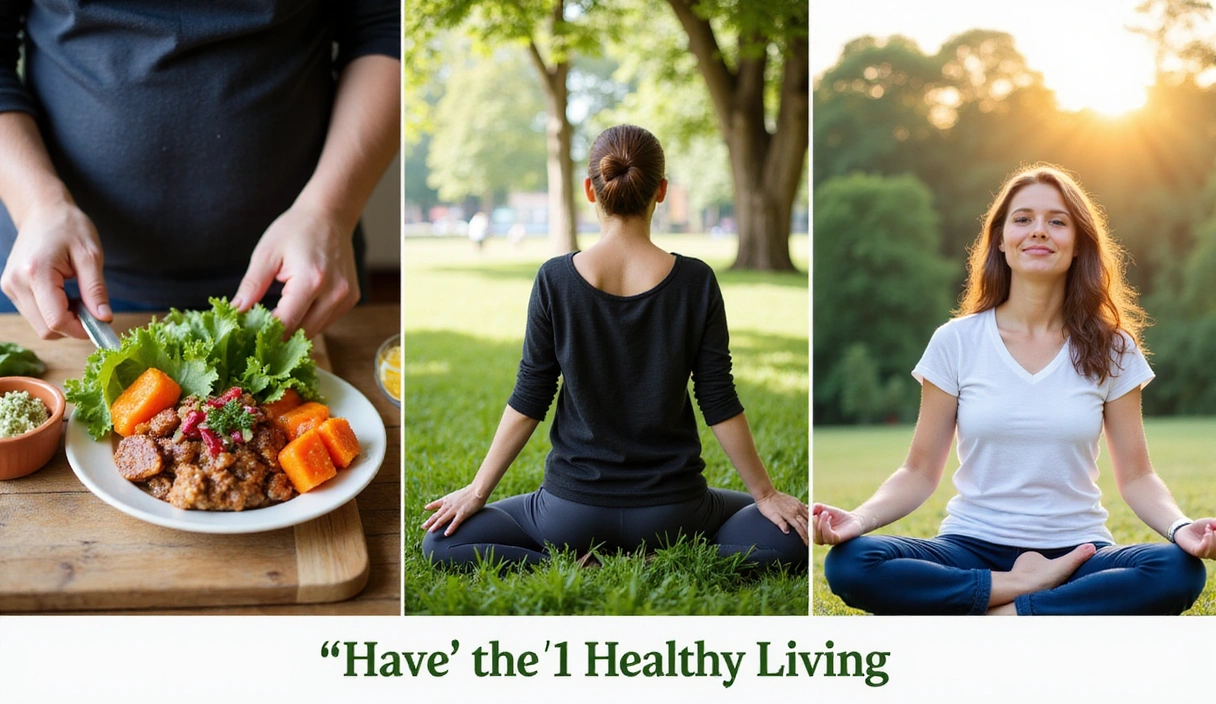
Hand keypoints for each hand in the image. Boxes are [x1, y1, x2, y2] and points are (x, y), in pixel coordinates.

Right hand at [0, 200, 108, 338]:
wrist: (42, 211)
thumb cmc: (69, 227)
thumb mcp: (91, 255)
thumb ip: (96, 290)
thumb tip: (104, 319)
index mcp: (36, 273)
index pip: (56, 321)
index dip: (80, 329)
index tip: (101, 323)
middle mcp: (16, 283)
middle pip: (46, 329)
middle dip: (73, 326)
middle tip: (91, 307)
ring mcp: (10, 287)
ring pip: (40, 325)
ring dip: (63, 320)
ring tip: (77, 296)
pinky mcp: (11, 288)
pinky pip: (35, 315)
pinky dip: (53, 313)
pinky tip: (64, 295)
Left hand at [232, 204, 358, 338]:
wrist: (329, 215)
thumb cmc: (295, 230)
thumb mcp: (267, 254)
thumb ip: (252, 286)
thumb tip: (235, 311)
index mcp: (311, 280)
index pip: (287, 322)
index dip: (266, 333)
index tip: (249, 333)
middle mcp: (334, 293)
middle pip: (302, 332)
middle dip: (279, 335)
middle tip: (258, 330)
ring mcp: (346, 297)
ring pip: (315, 330)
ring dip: (295, 329)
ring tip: (275, 318)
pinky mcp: (351, 298)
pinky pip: (326, 321)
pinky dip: (309, 320)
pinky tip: (296, 308)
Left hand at [422, 485, 487, 536]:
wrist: (478, 490)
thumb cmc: (472, 491)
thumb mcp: (460, 493)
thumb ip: (455, 498)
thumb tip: (456, 500)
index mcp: (449, 499)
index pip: (437, 503)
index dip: (431, 506)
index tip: (426, 508)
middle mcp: (449, 505)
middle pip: (437, 514)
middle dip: (430, 521)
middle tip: (423, 527)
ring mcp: (455, 509)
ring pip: (443, 519)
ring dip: (436, 525)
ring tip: (430, 531)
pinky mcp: (462, 514)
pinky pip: (455, 522)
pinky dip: (450, 528)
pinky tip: (446, 534)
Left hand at [755, 491, 809, 544]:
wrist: (766, 493)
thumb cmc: (767, 506)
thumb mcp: (771, 516)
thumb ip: (780, 523)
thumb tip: (787, 532)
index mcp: (790, 515)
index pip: (800, 529)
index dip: (804, 537)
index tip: (807, 544)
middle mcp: (796, 510)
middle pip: (807, 523)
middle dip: (810, 533)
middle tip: (812, 540)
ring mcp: (797, 504)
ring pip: (808, 516)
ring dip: (812, 524)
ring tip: (814, 532)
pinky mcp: (796, 501)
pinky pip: (806, 508)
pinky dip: (810, 515)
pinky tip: (811, 518)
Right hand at [812, 503, 865, 544]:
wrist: (854, 519)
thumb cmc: (839, 516)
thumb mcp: (825, 509)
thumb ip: (816, 508)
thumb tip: (810, 511)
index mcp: (819, 533)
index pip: (808, 533)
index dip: (808, 523)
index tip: (812, 512)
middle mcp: (824, 539)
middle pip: (813, 536)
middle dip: (813, 524)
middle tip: (819, 513)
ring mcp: (830, 540)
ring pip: (820, 538)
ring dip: (821, 524)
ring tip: (826, 513)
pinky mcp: (838, 539)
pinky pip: (829, 537)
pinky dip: (826, 526)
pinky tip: (829, 517)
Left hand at [1174, 518, 1215, 559]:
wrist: (1185, 528)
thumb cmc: (1202, 527)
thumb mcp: (1214, 523)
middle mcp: (1215, 554)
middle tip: (1214, 528)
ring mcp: (1207, 554)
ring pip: (1215, 550)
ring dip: (1214, 537)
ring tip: (1208, 528)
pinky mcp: (1197, 552)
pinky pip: (1205, 549)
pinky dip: (1208, 539)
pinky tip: (1206, 533)